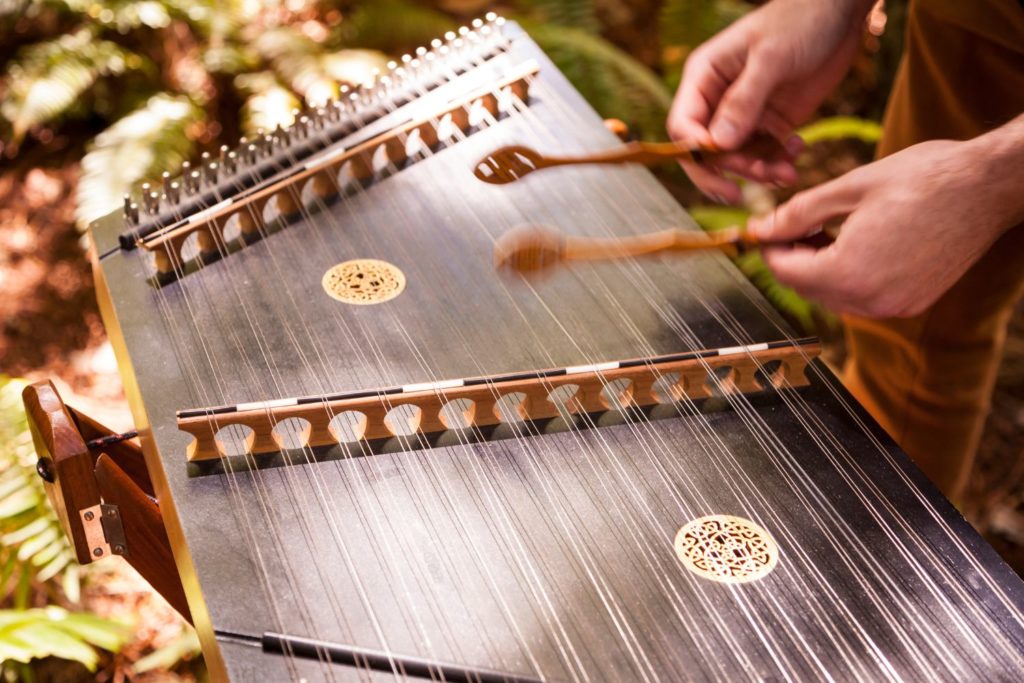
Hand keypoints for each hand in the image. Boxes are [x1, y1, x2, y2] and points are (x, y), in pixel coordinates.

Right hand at [667, 0, 869, 201]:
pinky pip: (764, 154)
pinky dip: (778, 162)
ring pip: (737, 159)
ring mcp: (744, 114)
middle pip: (706, 151)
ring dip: (758, 171)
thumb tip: (717, 145)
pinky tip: (798, 149)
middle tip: (750, 188)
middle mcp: (717, 99)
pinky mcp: (770, 123)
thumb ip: (744, 101)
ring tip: (786, 173)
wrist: (840, 12)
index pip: (682, 127)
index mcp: (704, 77)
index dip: (695, 154)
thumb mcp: (771, 58)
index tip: (721, 172)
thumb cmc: (801, 20)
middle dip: (728, 171)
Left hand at [748, 138, 1019, 317]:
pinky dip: (848, 276)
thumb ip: (797, 213)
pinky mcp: (912, 302)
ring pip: (833, 297)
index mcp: (850, 271)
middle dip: (793, 258)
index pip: (785, 272)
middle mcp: (871, 300)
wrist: (989, 185)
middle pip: (806, 289)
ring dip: (819, 268)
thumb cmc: (924, 178)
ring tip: (826, 229)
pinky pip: (862, 298)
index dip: (769, 247)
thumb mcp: (849, 188)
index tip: (767, 225)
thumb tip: (760, 229)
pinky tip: (854, 243)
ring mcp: (894, 306)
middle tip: (796, 222)